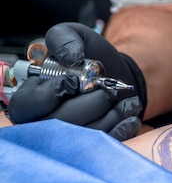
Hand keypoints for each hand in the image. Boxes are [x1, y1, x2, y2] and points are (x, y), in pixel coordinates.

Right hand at [8, 23, 146, 139]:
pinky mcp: (88, 149)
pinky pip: (102, 145)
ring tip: (127, 102)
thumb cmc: (87, 56)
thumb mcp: (72, 34)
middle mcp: (41, 122)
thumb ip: (63, 37)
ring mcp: (64, 141)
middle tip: (109, 91)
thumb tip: (72, 57)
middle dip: (91, 104)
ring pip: (84, 136)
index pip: (29, 104)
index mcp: (29, 96)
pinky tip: (130, 117)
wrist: (112, 72)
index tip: (75, 80)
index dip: (53, 93)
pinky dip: (121, 130)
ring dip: (111, 116)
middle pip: (60, 123)